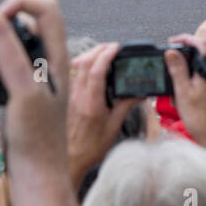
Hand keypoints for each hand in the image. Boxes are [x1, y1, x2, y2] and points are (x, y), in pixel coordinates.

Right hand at [0, 0, 69, 172]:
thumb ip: (11, 57)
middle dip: (14, 9)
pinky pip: (19, 56)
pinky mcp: (29, 88)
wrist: (37, 174)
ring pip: (29, 36)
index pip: (47, 7)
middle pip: (40, 16)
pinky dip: (4, 50)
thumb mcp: (22, 94)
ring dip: (9, 29)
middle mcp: (53, 63)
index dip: (20, 1)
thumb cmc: (38, 143)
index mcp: (58, 59)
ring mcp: (41, 75)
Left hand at [66, 42, 139, 182]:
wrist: (70, 159)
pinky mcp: (65, 98)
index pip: (96, 70)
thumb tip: (140, 92)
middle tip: (111, 47)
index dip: (107, 54)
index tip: (117, 47)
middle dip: (98, 49)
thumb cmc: (90, 147)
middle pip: (83, 62)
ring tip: (101, 52)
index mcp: (91, 103)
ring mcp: (69, 96)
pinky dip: (80, 65)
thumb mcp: (114, 126)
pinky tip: (88, 66)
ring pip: (74, 66)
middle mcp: (77, 96)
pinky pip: (70, 74)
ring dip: (88, 55)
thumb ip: (126, 105)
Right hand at [163, 36, 205, 145]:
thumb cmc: (201, 118)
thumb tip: (171, 52)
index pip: (199, 44)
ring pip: (192, 71)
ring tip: (173, 92)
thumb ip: (177, 70)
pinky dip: (184, 88)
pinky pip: (194, 83)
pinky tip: (178, 100)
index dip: (185, 39)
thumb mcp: (183, 92)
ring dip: (180, 78)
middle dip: (178, 63)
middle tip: (167, 69)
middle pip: (194, 57)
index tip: (171, 41)